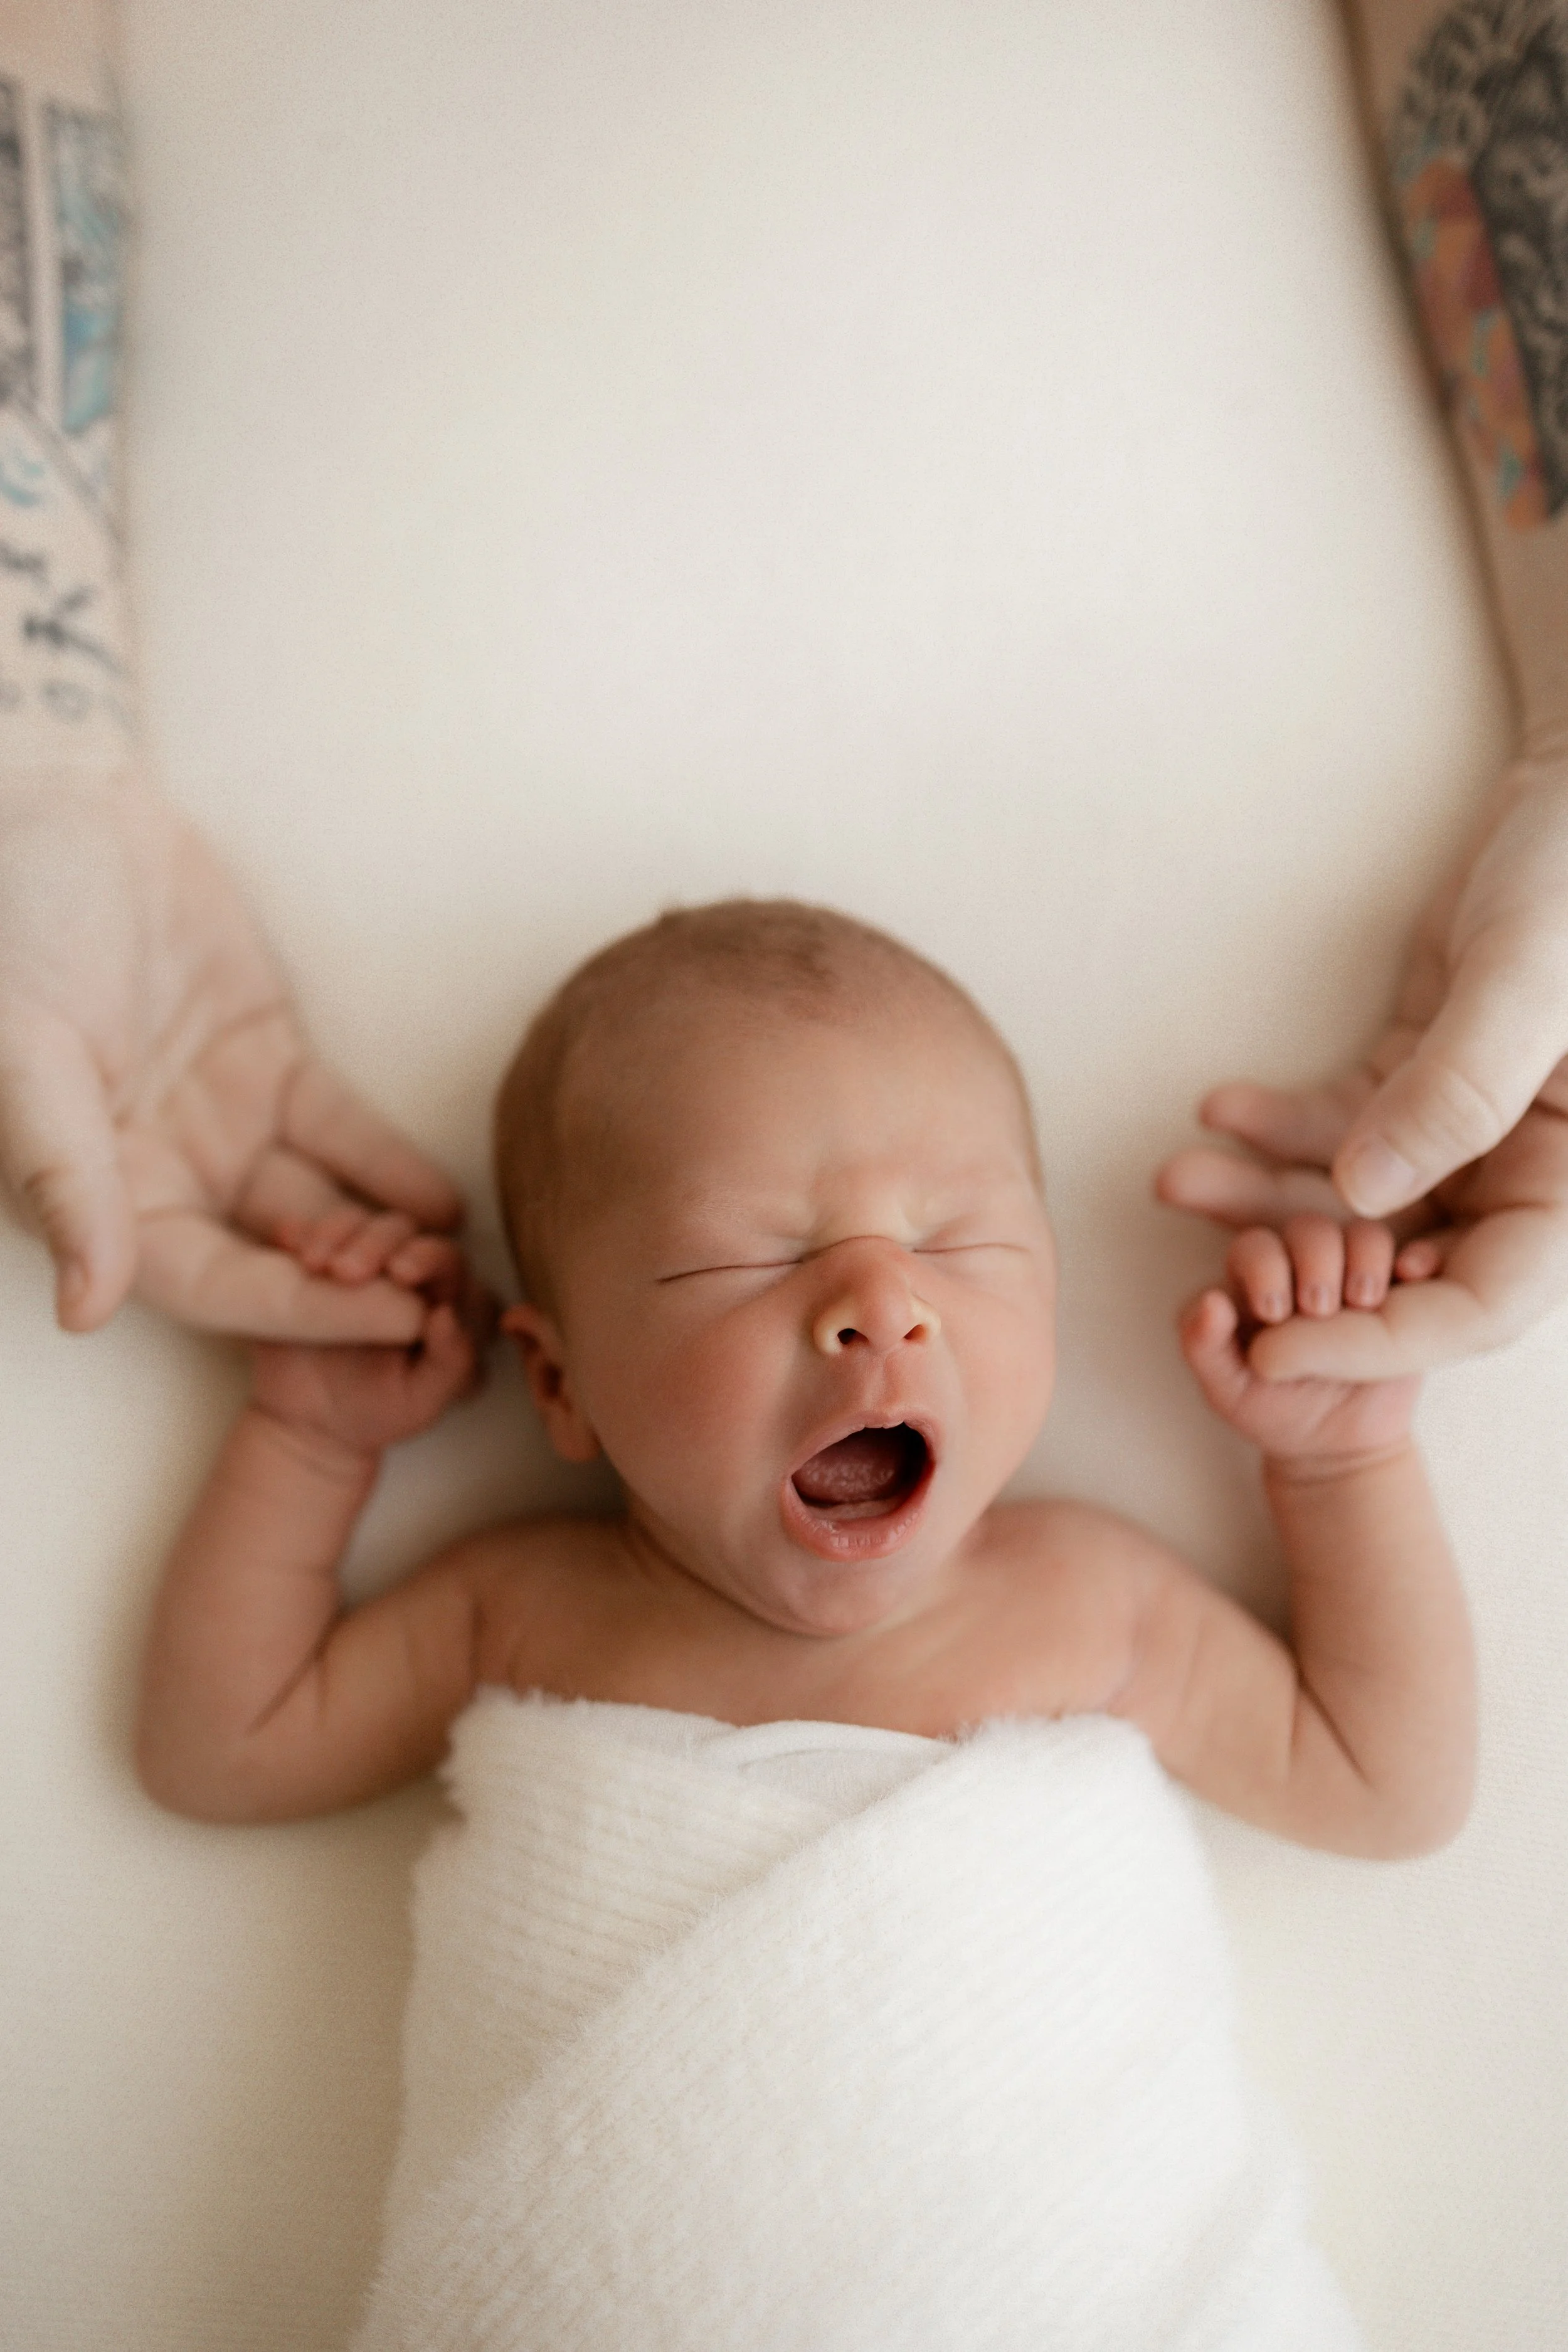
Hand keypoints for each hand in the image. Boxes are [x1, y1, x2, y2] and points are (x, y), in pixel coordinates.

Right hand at [0, 776, 460, 1338]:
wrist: (58, 819)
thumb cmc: (11, 936)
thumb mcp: (26, 1059)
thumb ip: (66, 1180)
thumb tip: (88, 1309)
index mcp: (96, 1199)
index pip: (212, 1286)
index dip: (303, 1313)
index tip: (395, 1324)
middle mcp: (162, 1177)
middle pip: (277, 1257)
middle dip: (361, 1287)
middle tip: (451, 1303)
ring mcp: (221, 1123)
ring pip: (317, 1201)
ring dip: (385, 1236)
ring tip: (458, 1262)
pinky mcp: (269, 1066)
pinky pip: (340, 1132)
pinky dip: (392, 1168)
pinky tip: (449, 1202)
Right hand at [250, 1211, 496, 1456]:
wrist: (311, 1425)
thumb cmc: (379, 1413)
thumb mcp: (421, 1401)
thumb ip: (450, 1362)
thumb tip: (448, 1314)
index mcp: (437, 1294)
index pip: (444, 1259)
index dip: (427, 1257)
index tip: (400, 1272)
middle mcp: (397, 1267)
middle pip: (398, 1230)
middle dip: (375, 1241)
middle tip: (346, 1271)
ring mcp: (350, 1259)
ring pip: (351, 1222)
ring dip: (334, 1233)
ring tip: (313, 1264)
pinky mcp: (307, 1261)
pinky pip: (302, 1234)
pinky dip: (295, 1232)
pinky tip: (285, 1242)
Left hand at [1158, 757, 1567, 1376]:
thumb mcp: (1530, 982)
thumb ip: (1461, 1089)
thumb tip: (1367, 1194)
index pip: (1481, 1306)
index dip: (1377, 1342)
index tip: (1274, 1355)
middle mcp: (1526, 1173)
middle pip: (1401, 1265)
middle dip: (1295, 1267)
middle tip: (1203, 1273)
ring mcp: (1471, 1133)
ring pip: (1355, 1199)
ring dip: (1263, 1193)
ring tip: (1174, 1176)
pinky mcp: (1421, 1082)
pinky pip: (1340, 1128)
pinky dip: (1278, 1127)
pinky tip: (1217, 1111)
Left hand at [1180, 1213, 1422, 1466]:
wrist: (1336, 1446)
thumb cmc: (1271, 1410)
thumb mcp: (1227, 1389)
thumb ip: (1204, 1346)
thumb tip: (1209, 1300)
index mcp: (1256, 1280)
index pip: (1256, 1246)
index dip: (1264, 1267)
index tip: (1274, 1312)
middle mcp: (1304, 1266)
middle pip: (1310, 1230)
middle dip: (1314, 1259)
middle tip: (1319, 1308)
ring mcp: (1354, 1274)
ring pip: (1362, 1235)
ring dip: (1364, 1258)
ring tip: (1363, 1303)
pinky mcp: (1400, 1291)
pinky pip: (1416, 1259)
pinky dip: (1417, 1260)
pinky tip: (1412, 1275)